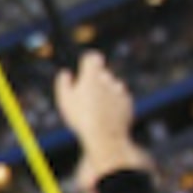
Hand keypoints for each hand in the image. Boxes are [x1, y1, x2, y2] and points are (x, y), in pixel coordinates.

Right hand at [52, 52, 143, 180]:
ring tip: (97, 109)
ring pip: (113, 86)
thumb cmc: (82, 117)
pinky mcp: (128, 102)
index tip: (85, 68)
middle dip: (97, 81)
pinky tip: (106, 116)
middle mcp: (108, 79)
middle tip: (87, 97)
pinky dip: (115, 104)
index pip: (93, 57)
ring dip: (106, 93)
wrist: (105, 136)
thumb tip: (66, 73)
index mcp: (92, 75)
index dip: (89, 61)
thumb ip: (64, 83)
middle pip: (103, 73)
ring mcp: (120, 91)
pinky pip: (120, 99)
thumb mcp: (65, 100)